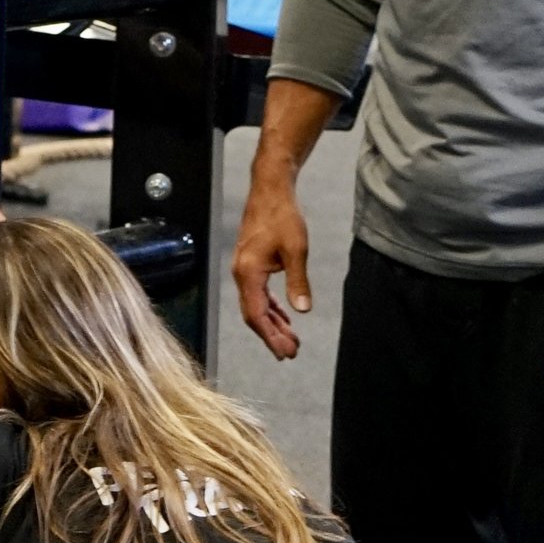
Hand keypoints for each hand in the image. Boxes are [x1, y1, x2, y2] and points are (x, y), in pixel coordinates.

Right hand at [232, 167, 312, 360]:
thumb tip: (303, 310)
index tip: (285, 352)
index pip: (256, 314)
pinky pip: (258, 293)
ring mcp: (244, 269)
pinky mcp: (250, 264)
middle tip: (291, 352)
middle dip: (272, 335)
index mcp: (248, 273)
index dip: (270, 336)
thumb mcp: (296, 249)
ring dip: (272, 323)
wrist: (270, 190)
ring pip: (256, 305)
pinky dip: (270, 307)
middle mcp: (241, 274)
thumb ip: (298, 281)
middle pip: (253, 314)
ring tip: (290, 339)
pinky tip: (283, 316)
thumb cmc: (282, 216)